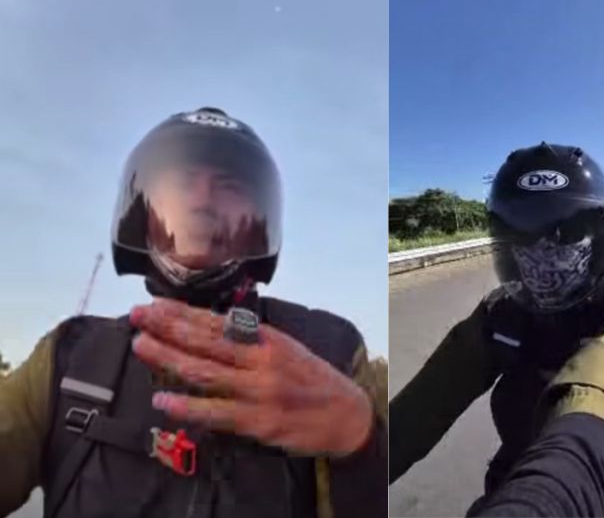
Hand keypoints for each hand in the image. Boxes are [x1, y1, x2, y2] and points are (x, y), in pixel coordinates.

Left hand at [129, 298, 373, 456]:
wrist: (346, 414)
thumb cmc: (313, 380)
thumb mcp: (288, 349)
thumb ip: (253, 341)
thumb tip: (213, 329)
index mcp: (268, 339)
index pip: (217, 322)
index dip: (183, 312)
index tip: (155, 303)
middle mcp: (261, 360)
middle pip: (205, 341)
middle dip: (167, 327)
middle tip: (137, 316)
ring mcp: (258, 390)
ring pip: (204, 371)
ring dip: (169, 358)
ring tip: (141, 347)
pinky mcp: (257, 420)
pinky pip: (215, 412)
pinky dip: (186, 406)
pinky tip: (162, 400)